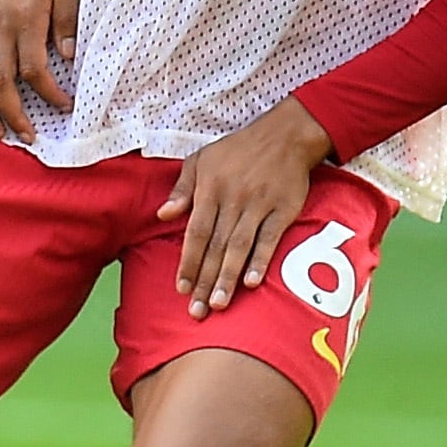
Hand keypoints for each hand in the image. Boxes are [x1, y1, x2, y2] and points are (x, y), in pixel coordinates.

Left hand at [157, 96, 330, 313]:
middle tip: (196, 311)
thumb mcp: (201, 160)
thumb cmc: (236, 149)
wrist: (284, 135)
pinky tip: (252, 283)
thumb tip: (163, 215)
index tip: (180, 288)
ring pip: (240, 247)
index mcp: (209, 190)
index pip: (195, 233)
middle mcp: (232, 200)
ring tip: (219, 304)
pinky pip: (270, 239)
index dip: (188, 262)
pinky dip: (261, 261)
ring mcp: (259, 206)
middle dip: (205, 280)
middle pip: (216, 247)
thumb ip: (182, 189)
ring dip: (229, 278)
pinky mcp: (283, 210)